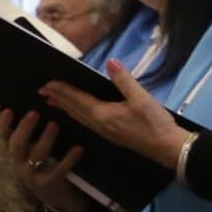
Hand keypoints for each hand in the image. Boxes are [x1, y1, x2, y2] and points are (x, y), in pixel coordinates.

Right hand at [0, 110, 91, 211]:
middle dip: (24, 128)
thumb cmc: (41, 170)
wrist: (54, 199)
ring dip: (45, 138)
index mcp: (10, 157)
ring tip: (54, 124)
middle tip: (34, 113)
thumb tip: (23, 113)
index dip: (1, 125)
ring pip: (36, 155)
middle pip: (16, 145)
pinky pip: (59, 169)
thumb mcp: (27, 156)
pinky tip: (78, 148)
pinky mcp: (49, 184)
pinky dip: (69, 158)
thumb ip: (23, 140)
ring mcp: (31, 177)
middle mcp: (16, 167)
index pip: (0, 139)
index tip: (8, 111)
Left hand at [39, 64, 186, 173]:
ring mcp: (104, 131)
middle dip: (58, 99)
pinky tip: (78, 113)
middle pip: (74, 109)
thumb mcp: (142, 98)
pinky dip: (77, 114)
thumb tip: (111, 62)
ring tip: (53, 101)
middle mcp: (99, 124)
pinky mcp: (111, 135)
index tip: (47, 84)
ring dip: (66, 107)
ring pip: (79, 117)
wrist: (168, 149)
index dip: (62, 90)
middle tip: (42, 91)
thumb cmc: (156, 123)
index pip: (77, 99)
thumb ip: (124, 80)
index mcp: (103, 114)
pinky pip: (87, 122)